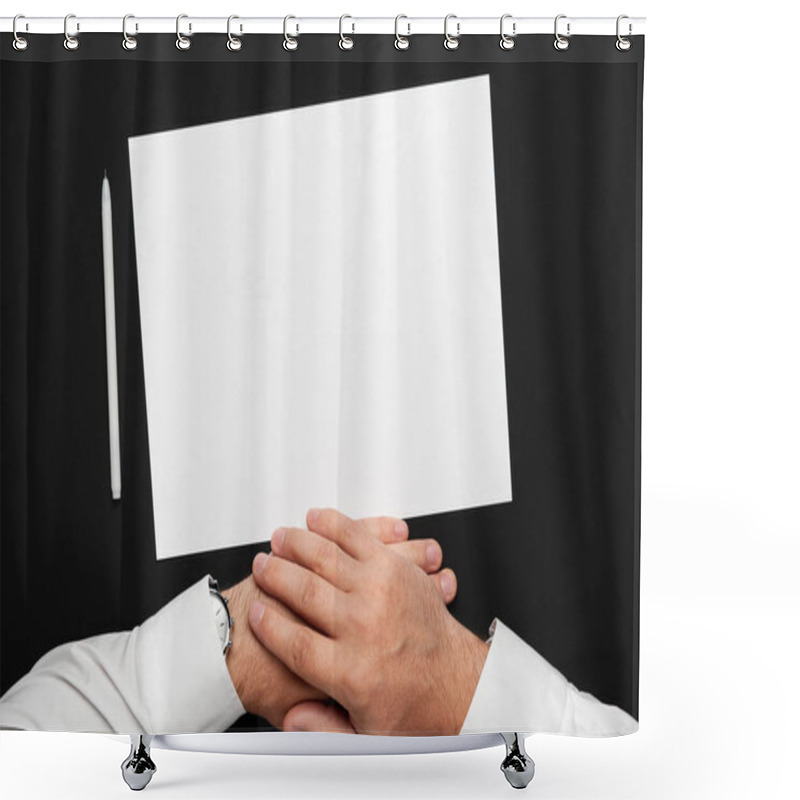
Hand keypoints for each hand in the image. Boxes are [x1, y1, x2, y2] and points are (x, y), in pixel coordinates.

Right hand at [248, 508, 487, 735]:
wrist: (461, 686)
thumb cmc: (415, 706)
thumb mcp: (365, 737)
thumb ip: (323, 729)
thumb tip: (293, 720)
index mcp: (351, 671)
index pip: (293, 642)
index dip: (267, 624)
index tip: (253, 613)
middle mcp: (364, 627)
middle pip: (302, 592)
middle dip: (274, 575)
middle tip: (261, 566)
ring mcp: (381, 592)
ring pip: (327, 559)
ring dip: (297, 544)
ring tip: (280, 540)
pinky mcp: (396, 569)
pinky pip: (360, 538)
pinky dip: (336, 525)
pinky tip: (318, 520)